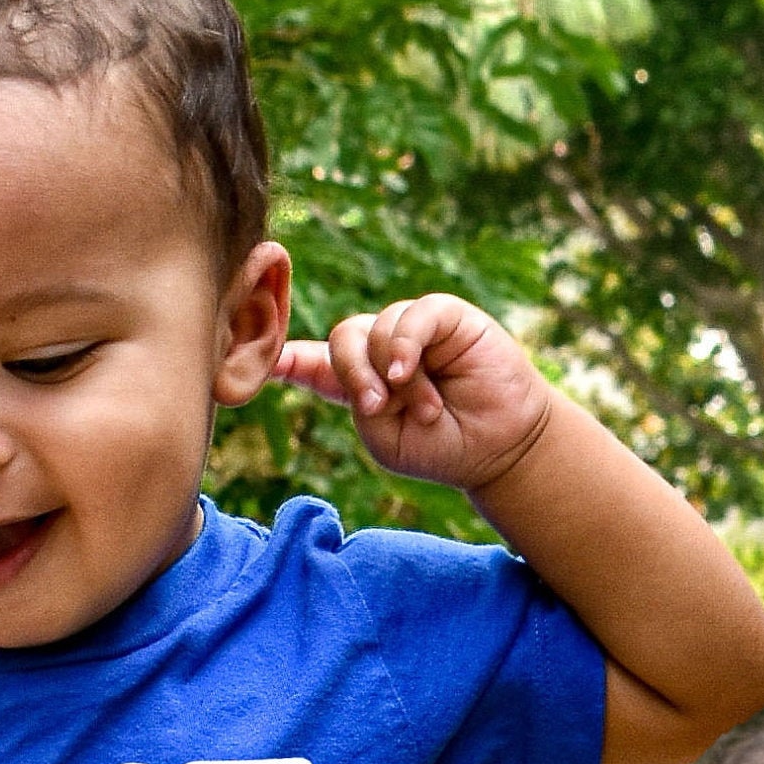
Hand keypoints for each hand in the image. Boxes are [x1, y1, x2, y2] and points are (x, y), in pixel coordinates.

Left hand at [275, 297, 553, 492]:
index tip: (265, 359)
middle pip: (341, 339)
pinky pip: (411, 316)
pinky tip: (409, 370)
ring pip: (375, 329)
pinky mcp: (444, 317)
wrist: (499, 446)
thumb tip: (367, 356)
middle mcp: (380, 350)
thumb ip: (358, 400)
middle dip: (351, 373)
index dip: (288, 358)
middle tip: (375, 406)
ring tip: (427, 409)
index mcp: (358, 383)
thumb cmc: (441, 447)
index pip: (314, 362)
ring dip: (393, 375)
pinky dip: (404, 344)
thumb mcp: (384, 436)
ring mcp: (410, 330)